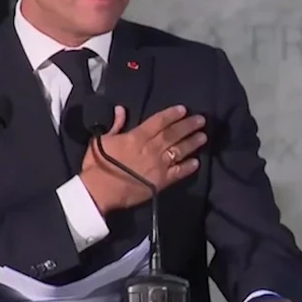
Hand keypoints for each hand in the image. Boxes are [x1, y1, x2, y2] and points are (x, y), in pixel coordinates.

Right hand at [80, 104, 205, 211]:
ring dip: (192, 143)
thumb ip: (116, 125)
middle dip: (188, 125)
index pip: (159, 121)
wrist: (99, 191)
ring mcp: (158, 165)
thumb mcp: (102, 139)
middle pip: (173, 134)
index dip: (172, 114)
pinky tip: (196, 162)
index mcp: (137, 137)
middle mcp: (151, 148)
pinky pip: (178, 173)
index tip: (184, 109)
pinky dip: (188, 167)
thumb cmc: (98, 164)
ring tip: (203, 136)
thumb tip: (120, 109)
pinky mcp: (161, 182)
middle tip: (201, 119)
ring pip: (179, 150)